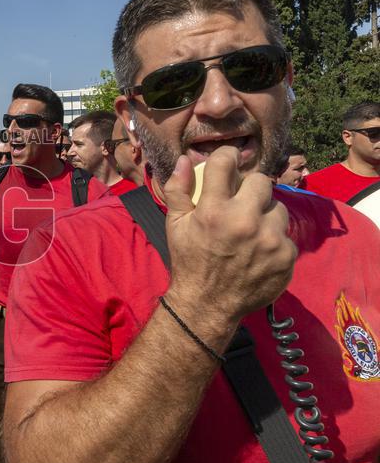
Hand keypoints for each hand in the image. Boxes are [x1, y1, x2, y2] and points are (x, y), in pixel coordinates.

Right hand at [163, 147, 296, 321]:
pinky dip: (274, 241)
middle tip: (241, 203)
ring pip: (278, 208)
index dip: (225, 158)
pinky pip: (286, 236)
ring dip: (266, 215)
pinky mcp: (286, 257)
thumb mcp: (175, 225)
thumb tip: (186, 160)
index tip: (226, 163)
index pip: (226, 162)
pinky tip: (259, 252)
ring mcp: (270, 240)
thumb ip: (178, 190)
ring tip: (251, 230)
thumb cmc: (188, 261)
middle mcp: (244, 221)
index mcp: (214, 210)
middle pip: (261, 181)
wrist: (207, 304)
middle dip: (250, 189)